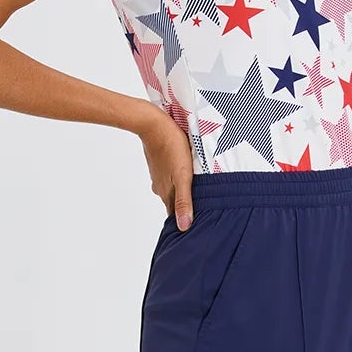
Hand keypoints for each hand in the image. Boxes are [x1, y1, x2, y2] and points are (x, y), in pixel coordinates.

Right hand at [138, 108, 194, 226]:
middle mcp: (160, 187)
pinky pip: (169, 176)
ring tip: (195, 192)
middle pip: (173, 203)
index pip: (175, 216)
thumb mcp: (183, 176)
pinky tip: (184, 174)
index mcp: (166, 193)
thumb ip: (184, 201)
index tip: (195, 228)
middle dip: (184, 208)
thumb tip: (184, 227)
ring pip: (171, 189)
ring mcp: (158, 175)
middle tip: (199, 211)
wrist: (153, 124)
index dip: (184, 222)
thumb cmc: (172, 148)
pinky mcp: (159, 163)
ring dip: (181, 193)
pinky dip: (177, 179)